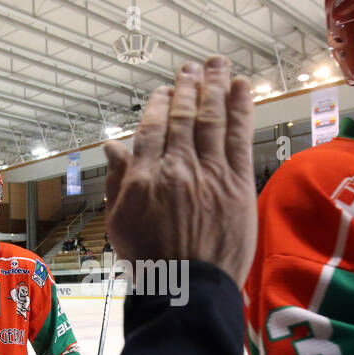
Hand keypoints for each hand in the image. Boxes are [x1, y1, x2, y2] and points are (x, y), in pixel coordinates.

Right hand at [103, 56, 256, 287]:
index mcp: (144, 176)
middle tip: (192, 66)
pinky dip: (240, 109)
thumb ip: (117, 180)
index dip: (160, 105)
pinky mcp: (236, 184)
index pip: (152, 128)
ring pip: (211, 118)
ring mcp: (208, 173)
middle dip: (188, 87)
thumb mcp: (119, 222)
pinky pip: (238, 137)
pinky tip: (241, 88)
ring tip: (217, 64)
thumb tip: (112, 146)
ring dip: (214, 86)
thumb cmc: (151, 262)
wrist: (188, 289)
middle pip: (183, 116)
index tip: (165, 90)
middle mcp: (176, 167)